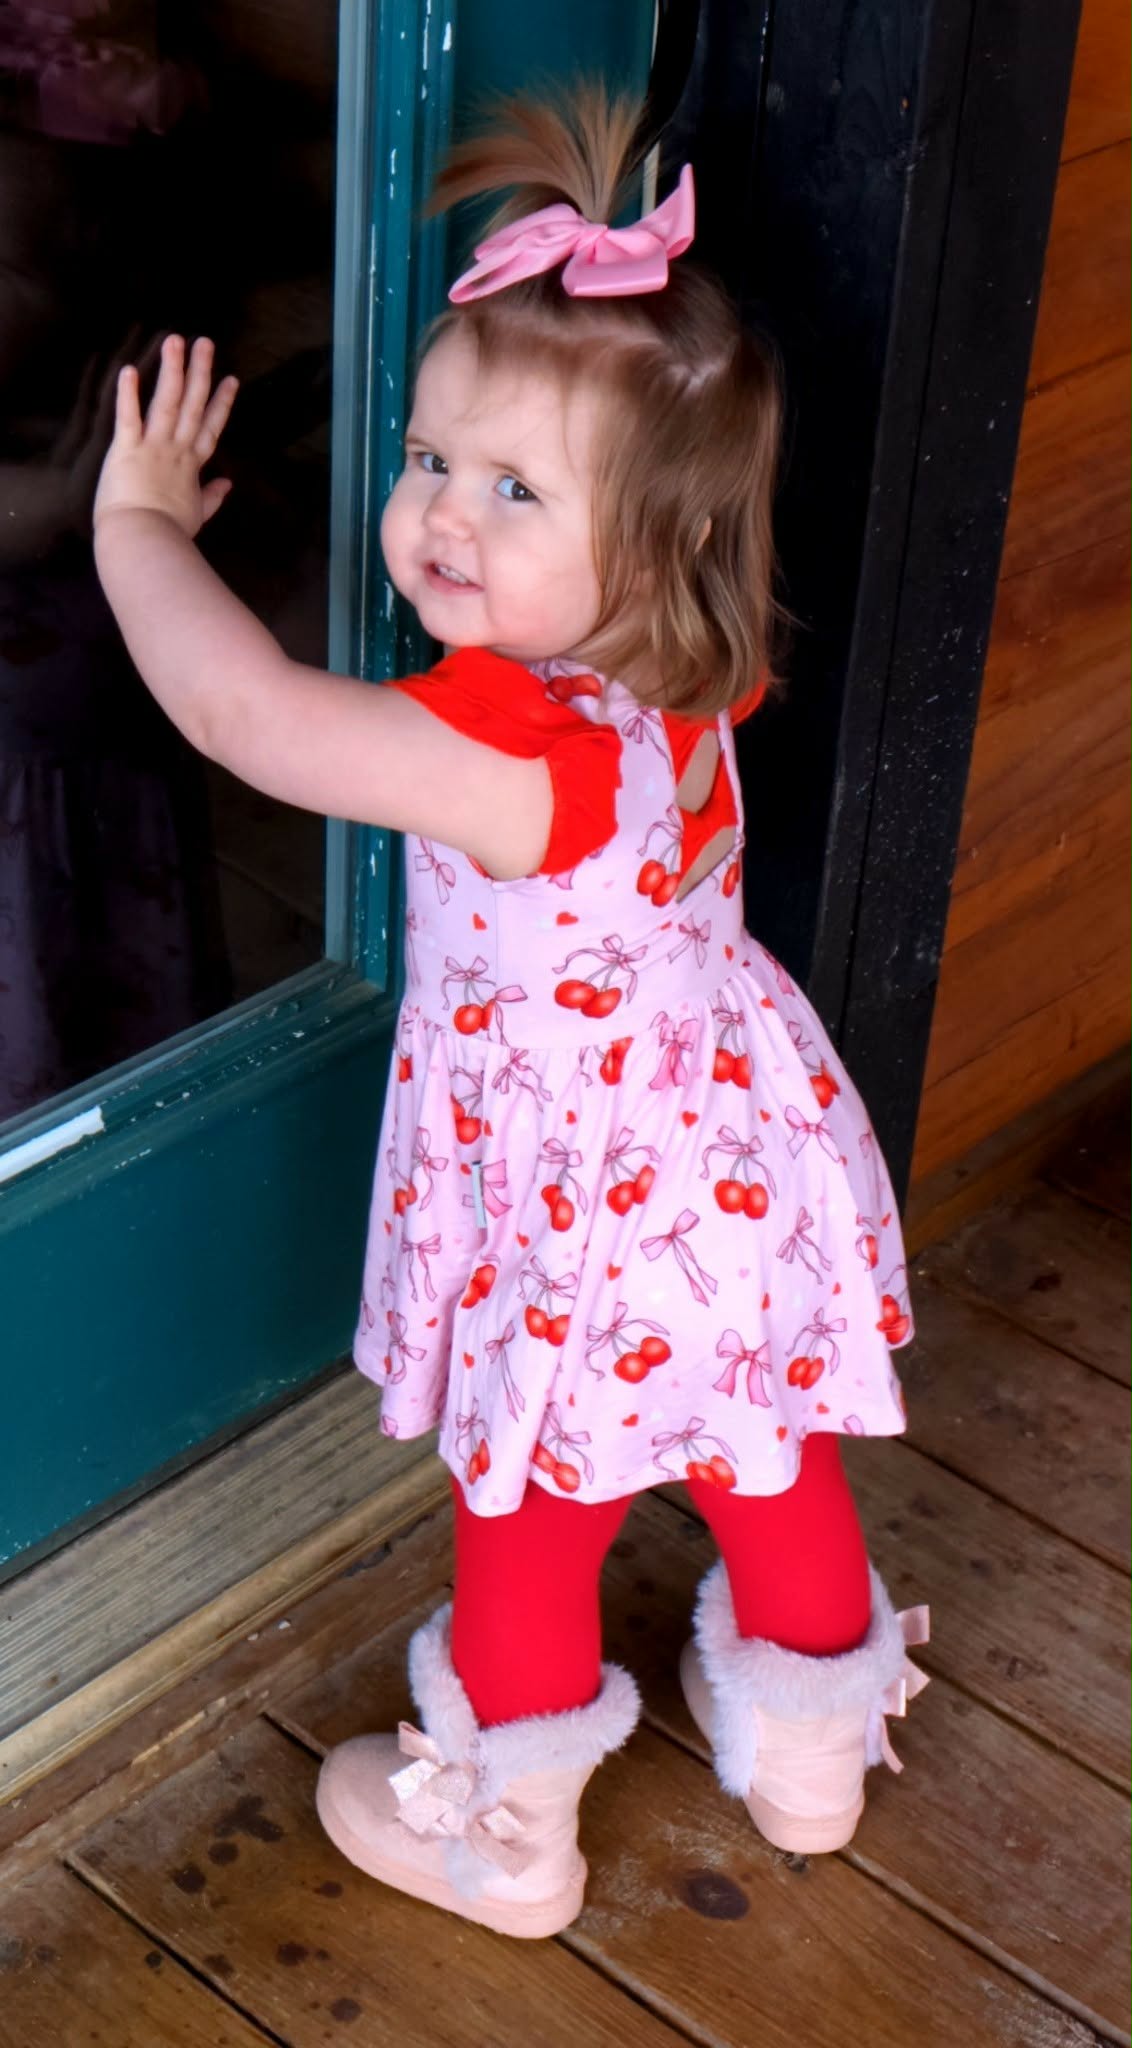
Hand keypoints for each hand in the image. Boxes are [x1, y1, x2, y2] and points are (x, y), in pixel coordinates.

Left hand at [93, 333, 238, 539]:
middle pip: (192, 405)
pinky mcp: (127, 449)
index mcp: (192, 466)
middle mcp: (176, 450)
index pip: (210, 428)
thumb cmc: (170, 533)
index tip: (231, 379)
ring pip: (166, 403)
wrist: (145, 540)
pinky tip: (129, 369)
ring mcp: (153, 447)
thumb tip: (228, 484)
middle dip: (200, 373)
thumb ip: (212, 497)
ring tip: (175, 340)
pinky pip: (128, 418)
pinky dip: (128, 394)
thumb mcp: (196, 516)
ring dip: (172, 370)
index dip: (221, 404)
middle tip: (205, 343)